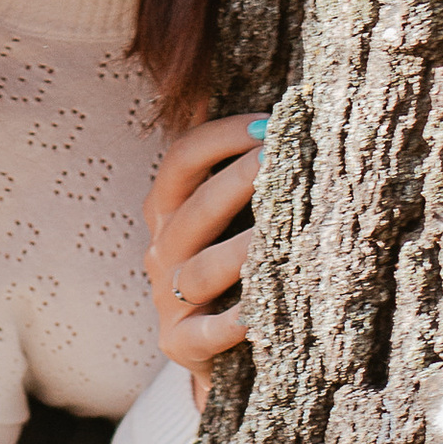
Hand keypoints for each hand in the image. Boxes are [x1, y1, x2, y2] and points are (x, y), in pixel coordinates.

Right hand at [145, 112, 265, 398]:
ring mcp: (168, 299)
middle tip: (279, 158)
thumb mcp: (218, 214)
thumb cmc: (228, 268)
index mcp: (168, 210)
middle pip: (195, 208)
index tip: (269, 122)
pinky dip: (231, 324)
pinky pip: (205, 334)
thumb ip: (224, 161)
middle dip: (237, 179)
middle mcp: (162, 249)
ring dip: (240, 250)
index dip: (222, 136)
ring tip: (280, 234)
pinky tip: (260, 314)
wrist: (214, 352)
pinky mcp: (181, 343)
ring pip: (200, 271)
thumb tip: (233, 91)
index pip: (183, 159)